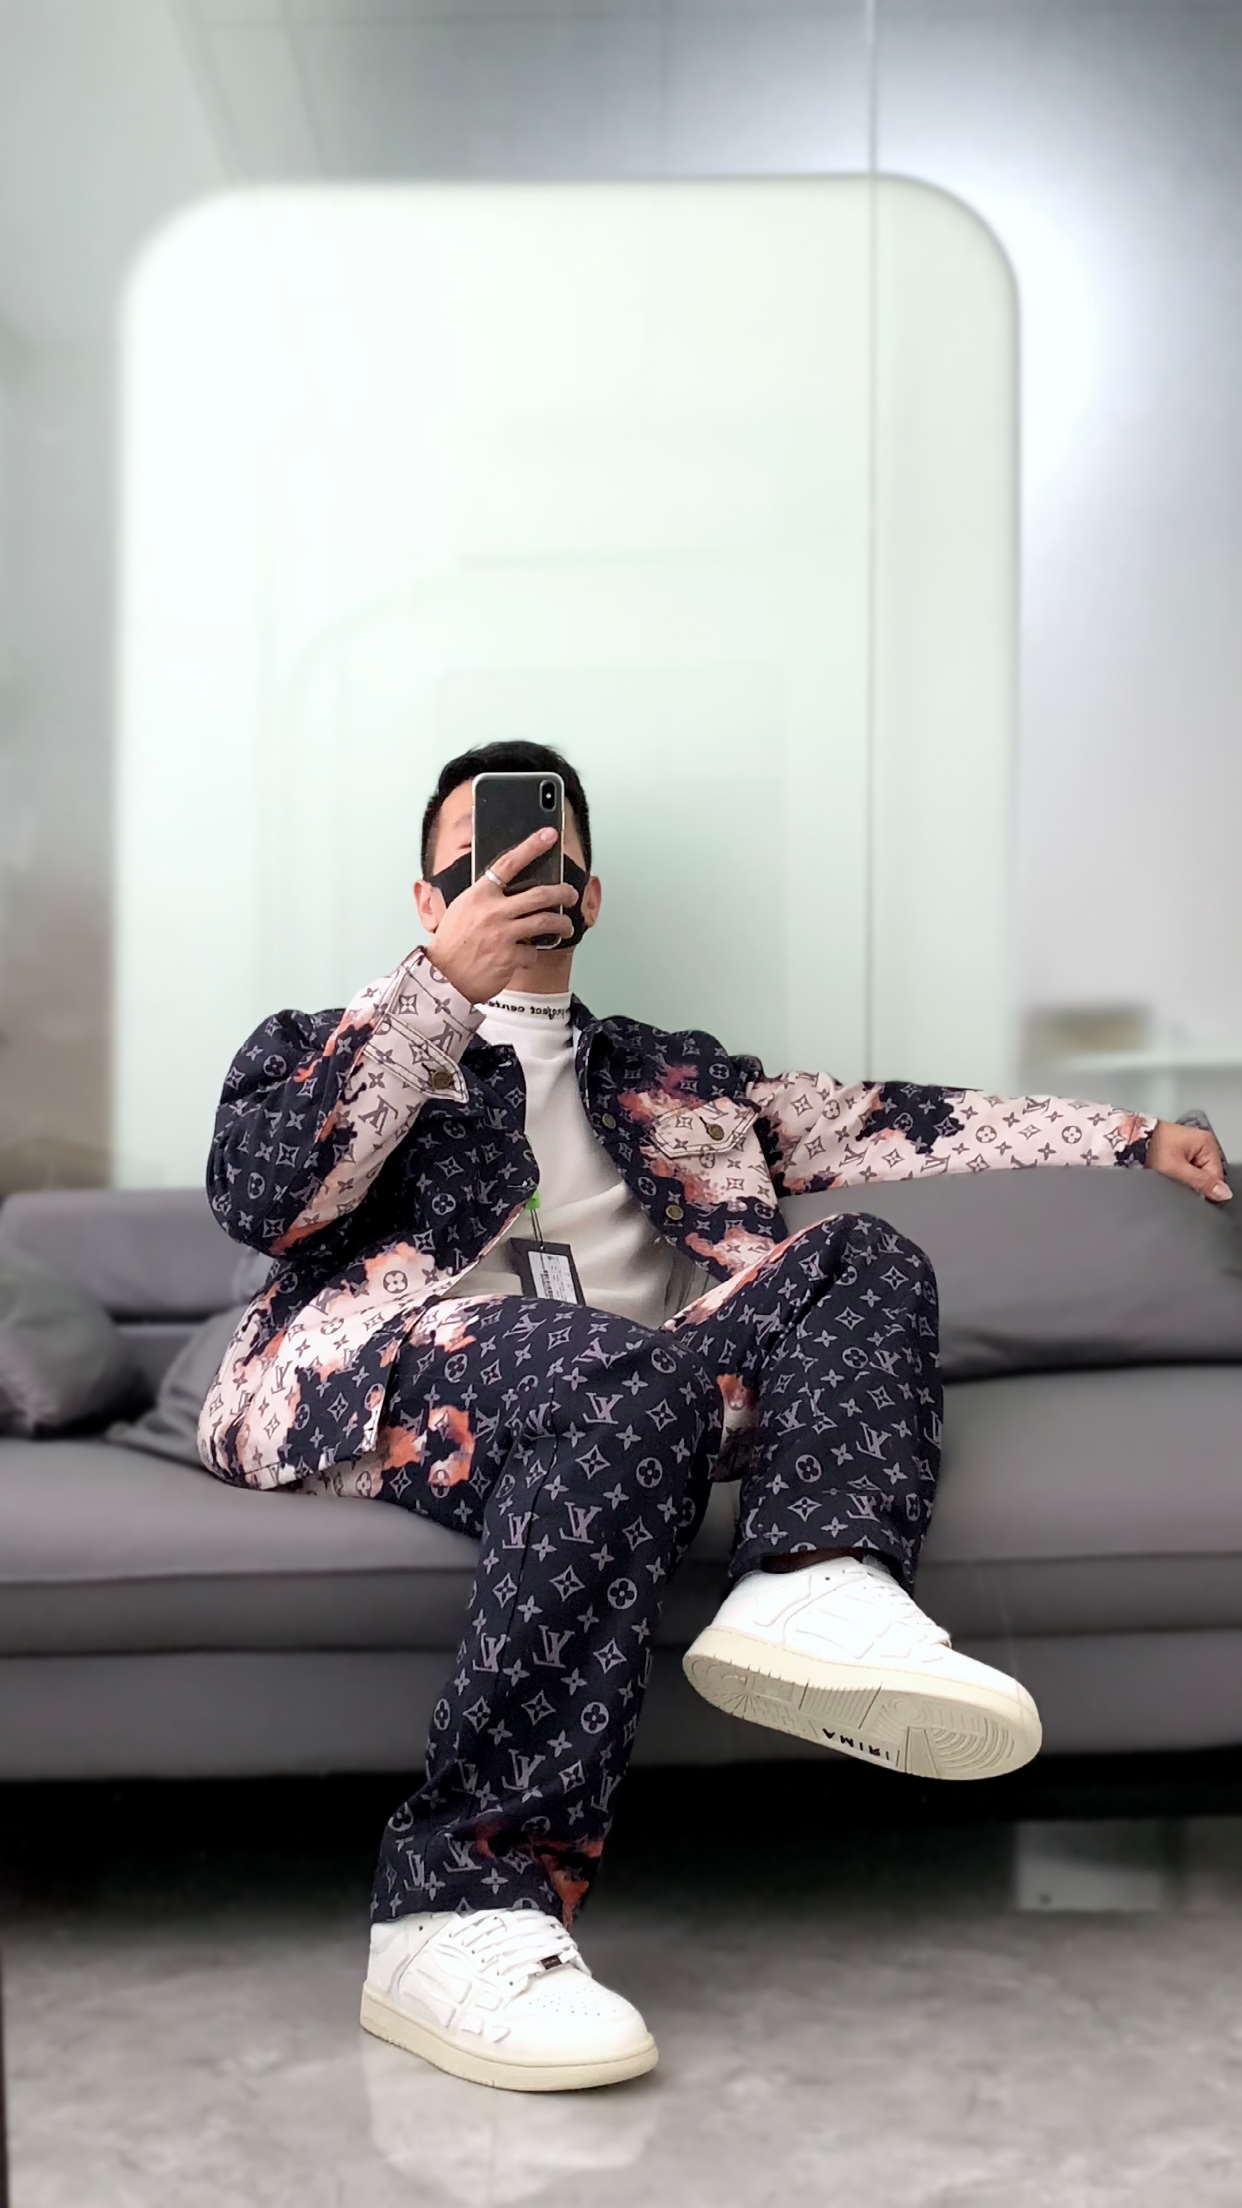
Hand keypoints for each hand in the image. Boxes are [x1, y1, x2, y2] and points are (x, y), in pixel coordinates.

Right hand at [424, 827, 578, 1003]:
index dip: (531, 846)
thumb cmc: (451, 944)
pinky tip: (524, 957)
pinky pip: (533, 952)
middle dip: (563, 893)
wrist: (442, 977)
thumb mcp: (461, 910)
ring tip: (565, 926)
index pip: (508, 863)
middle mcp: (492, 911)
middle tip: (570, 895)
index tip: (548, 835)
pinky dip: (532, 955)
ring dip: (562, 923)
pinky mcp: (510, 956)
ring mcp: (502, 934)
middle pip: (540, 894)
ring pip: (546, 921)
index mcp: (478, 895)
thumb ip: (485, 897)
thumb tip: (508, 888)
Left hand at [1146, 1119, 1231, 1201]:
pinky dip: (1178, 1173)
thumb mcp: (1176, 1169)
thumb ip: (1201, 1182)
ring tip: (1169, 1172)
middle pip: (1207, 1175)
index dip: (1204, 1187)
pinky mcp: (1180, 1151)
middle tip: (1175, 1178)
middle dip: (1193, 1182)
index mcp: (1206, 1142)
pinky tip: (1168, 1171)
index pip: (1217, 1176)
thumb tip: (1223, 1192)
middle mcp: (1201, 1143)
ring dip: (1185, 1178)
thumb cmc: (1149, 1147)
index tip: (1188, 1188)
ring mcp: (1190, 1146)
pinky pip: (1186, 1169)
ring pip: (1196, 1174)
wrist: (1129, 1140)